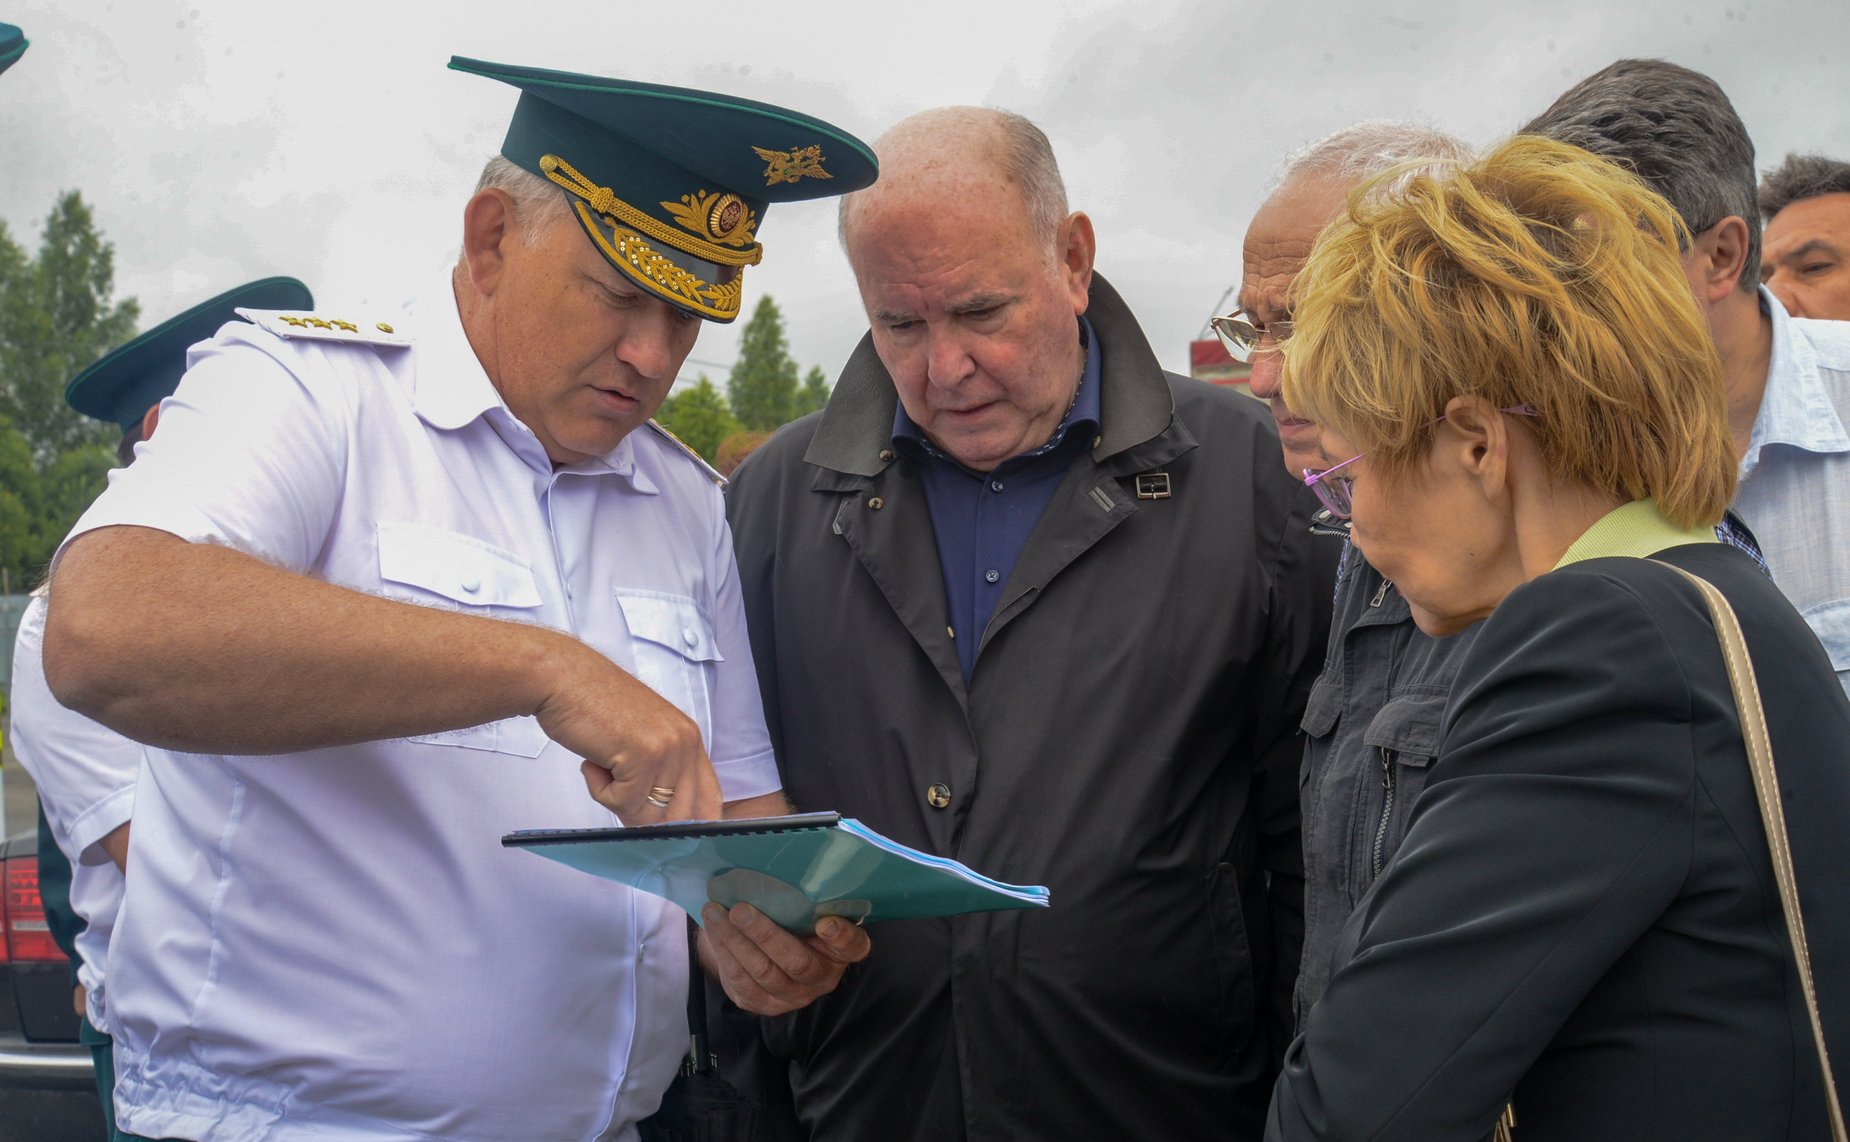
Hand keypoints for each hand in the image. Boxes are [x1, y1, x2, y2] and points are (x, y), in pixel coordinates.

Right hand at [532, 647, 722, 823]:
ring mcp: (667, 749)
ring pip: (649, 814)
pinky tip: (594, 761)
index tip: (674, 838)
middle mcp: (686, 743)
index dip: (693, 823)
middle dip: (644, 818)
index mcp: (689, 739)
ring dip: (618, 802)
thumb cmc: (592, 707)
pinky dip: (600, 791)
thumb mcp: (641, 738)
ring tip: (604, 767)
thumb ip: (660, 773)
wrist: (563, 679)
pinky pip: (623, 802)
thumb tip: (662, 822)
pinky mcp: (643, 756)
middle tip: (616, 792)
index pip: (710, 797)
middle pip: (680, 816)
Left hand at [698, 901, 869, 1015]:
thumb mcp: (810, 910)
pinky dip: (724, 953)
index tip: (825, 922)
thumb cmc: (796, 920)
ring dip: (734, 941)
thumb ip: (809, 899)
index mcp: (842, 951)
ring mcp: (793, 996)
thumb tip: (789, 867)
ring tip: (715, 912)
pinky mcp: (763, 1003)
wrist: (772, 951)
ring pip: (762, 972)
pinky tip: (714, 930)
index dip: (841, 936)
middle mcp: (823, 978)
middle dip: (764, 934)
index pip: (852, 946)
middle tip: (740, 909)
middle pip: (796, 962)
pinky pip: (741, 982)